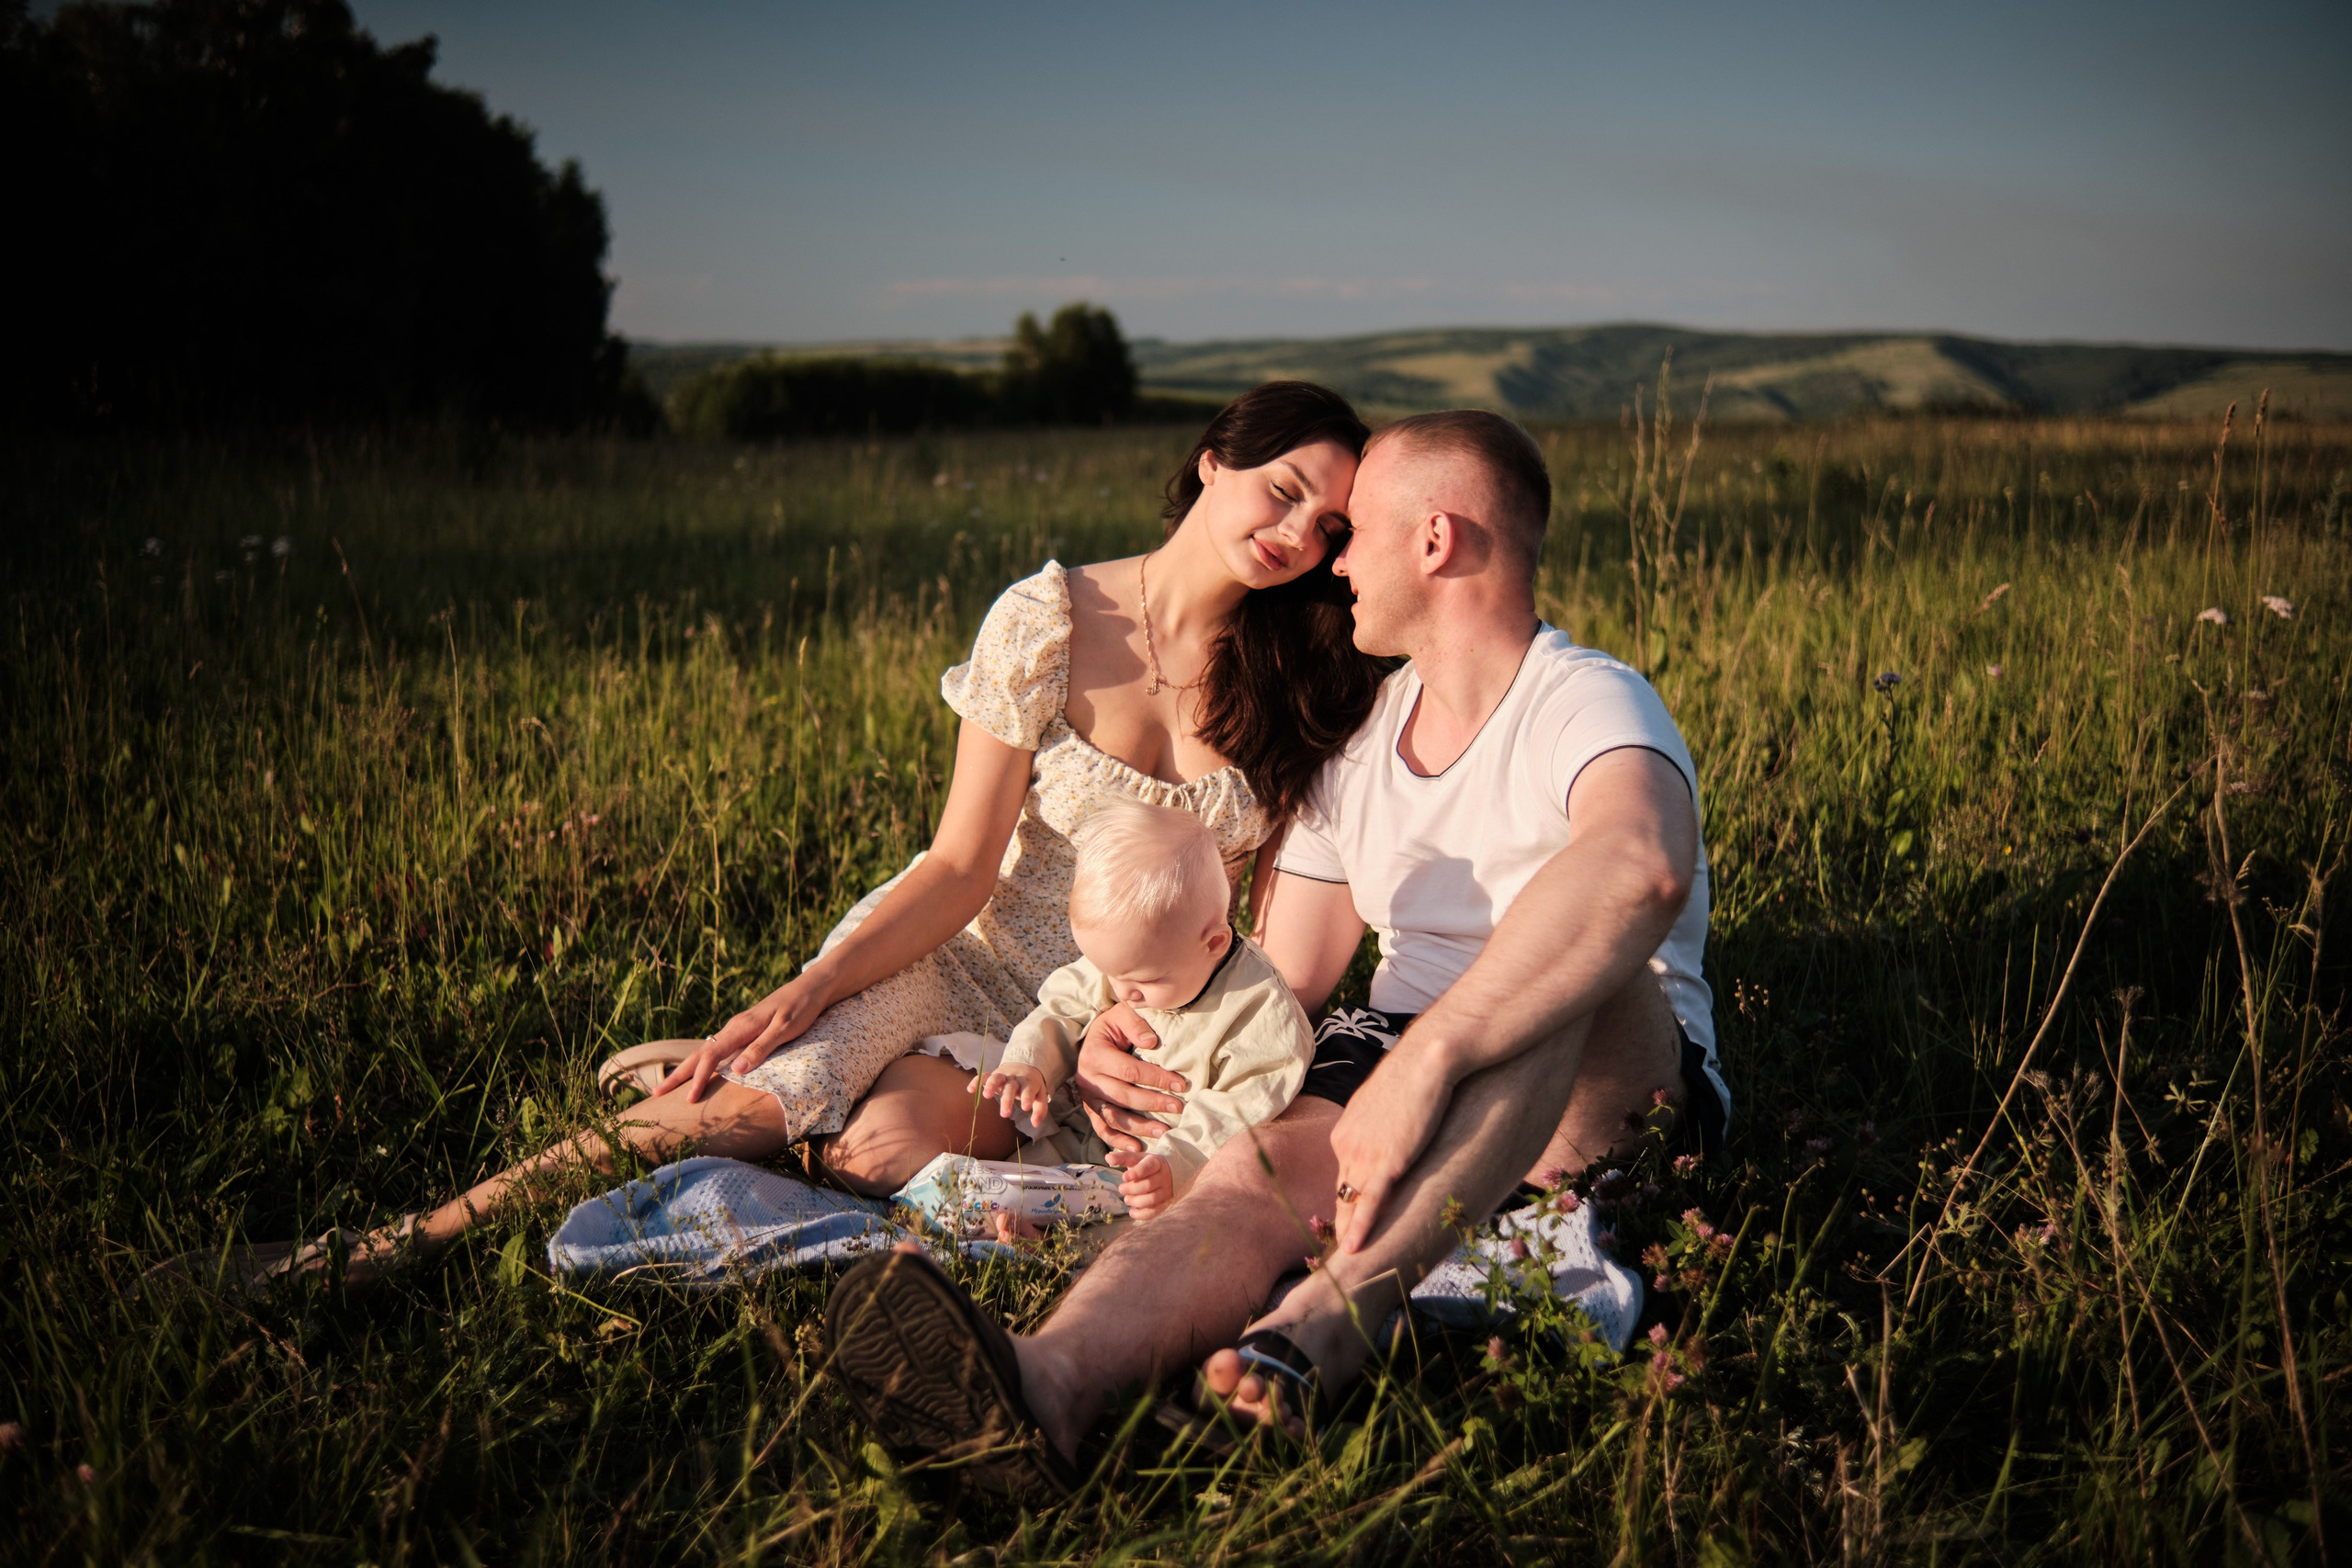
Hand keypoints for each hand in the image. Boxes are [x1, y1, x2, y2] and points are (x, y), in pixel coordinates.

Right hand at [653, 965, 835, 1102]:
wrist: (813, 987)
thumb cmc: (803, 1008)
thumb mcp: (787, 1028)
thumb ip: (762, 1047)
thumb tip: (737, 1071)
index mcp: (742, 1027)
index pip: (712, 1056)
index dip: (698, 1078)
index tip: (688, 1100)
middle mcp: (734, 1027)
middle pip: (700, 1053)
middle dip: (678, 1075)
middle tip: (656, 1094)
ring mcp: (738, 1028)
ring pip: (706, 1050)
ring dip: (687, 1069)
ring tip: (670, 1085)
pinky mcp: (745, 1030)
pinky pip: (717, 1048)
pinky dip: (703, 1061)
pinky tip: (700, 1070)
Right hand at [980, 1063, 1050, 1123]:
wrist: (1024, 1064)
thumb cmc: (1031, 1085)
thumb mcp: (1040, 1095)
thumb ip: (1040, 1109)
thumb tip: (1036, 1124)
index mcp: (1029, 1082)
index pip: (1028, 1089)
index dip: (1027, 1097)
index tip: (1025, 1108)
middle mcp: (1015, 1078)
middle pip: (1011, 1087)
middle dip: (1007, 1100)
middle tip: (1005, 1114)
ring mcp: (1003, 1075)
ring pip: (996, 1078)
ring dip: (991, 1085)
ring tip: (986, 1096)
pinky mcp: (993, 1074)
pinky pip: (983, 1075)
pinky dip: (976, 1081)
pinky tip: (970, 1089)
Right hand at [1072, 1003, 1186, 1153]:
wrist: (1093, 1036)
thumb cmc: (1113, 1025)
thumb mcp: (1122, 1014)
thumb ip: (1136, 1024)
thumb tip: (1151, 1043)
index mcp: (1095, 1054)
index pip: (1130, 1071)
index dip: (1157, 1079)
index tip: (1181, 1085)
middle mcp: (1087, 1078)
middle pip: (1124, 1096)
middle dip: (1153, 1103)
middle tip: (1179, 1108)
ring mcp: (1087, 1097)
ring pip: (1114, 1117)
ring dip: (1139, 1127)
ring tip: (1163, 1131)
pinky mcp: (1090, 1108)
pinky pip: (1102, 1128)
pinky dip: (1118, 1141)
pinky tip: (1137, 1146)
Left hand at [1119, 1152, 1173, 1219]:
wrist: (1167, 1173)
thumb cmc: (1146, 1166)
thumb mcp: (1136, 1159)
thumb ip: (1122, 1158)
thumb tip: (1108, 1157)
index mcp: (1156, 1163)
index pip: (1148, 1167)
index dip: (1136, 1173)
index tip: (1124, 1177)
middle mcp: (1163, 1177)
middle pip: (1148, 1185)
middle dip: (1131, 1189)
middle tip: (1121, 1189)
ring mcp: (1165, 1191)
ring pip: (1152, 1199)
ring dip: (1136, 1202)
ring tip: (1127, 1199)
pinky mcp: (1164, 1203)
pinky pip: (1154, 1212)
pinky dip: (1141, 1214)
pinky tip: (1132, 1212)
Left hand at [1328, 1035, 1453, 1254]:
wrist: (1430, 1059)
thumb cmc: (1417, 1076)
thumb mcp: (1389, 1106)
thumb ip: (1384, 1128)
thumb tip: (1395, 1139)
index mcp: (1346, 1132)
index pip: (1344, 1178)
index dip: (1347, 1205)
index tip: (1347, 1227)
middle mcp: (1346, 1145)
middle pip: (1342, 1196)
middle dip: (1342, 1226)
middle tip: (1339, 1257)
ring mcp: (1363, 1154)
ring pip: (1351, 1204)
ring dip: (1350, 1235)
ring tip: (1347, 1267)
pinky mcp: (1385, 1161)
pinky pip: (1369, 1203)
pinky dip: (1360, 1229)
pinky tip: (1353, 1251)